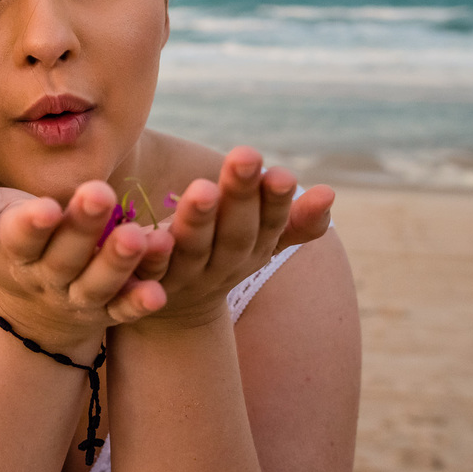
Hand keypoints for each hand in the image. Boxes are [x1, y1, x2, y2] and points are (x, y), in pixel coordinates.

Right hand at [0, 181, 172, 354]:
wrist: (33, 301)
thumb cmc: (10, 236)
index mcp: (14, 251)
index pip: (19, 237)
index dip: (31, 224)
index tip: (45, 207)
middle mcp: (48, 277)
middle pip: (65, 254)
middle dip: (83, 226)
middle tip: (102, 193)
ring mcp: (80, 296)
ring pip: (99, 283)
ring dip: (118, 263)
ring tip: (139, 237)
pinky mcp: (109, 309)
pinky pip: (124, 309)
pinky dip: (139, 303)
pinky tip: (159, 291)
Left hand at [142, 147, 333, 329]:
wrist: (174, 316)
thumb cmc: (221, 254)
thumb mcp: (260, 239)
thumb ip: (293, 219)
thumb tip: (329, 193)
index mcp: (253, 249)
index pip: (270, 223)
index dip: (277, 201)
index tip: (282, 173)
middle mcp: (223, 266)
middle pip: (235, 233)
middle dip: (242, 196)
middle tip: (245, 156)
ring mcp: (184, 279)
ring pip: (194, 251)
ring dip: (199, 222)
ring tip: (203, 188)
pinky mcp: (142, 287)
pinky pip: (147, 273)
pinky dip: (152, 256)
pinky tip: (150, 235)